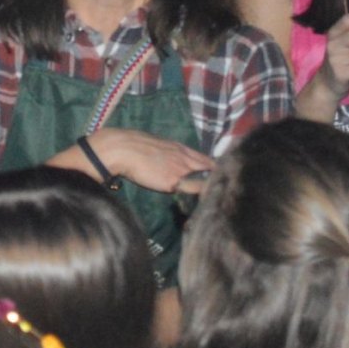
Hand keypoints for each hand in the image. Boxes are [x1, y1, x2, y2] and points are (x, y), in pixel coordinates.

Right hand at [85, 130, 213, 191]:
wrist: (122, 148)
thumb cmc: (134, 145)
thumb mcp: (158, 144)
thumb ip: (169, 154)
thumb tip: (170, 162)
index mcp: (181, 149)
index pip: (206, 160)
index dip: (215, 169)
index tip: (220, 178)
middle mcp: (185, 159)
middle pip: (211, 170)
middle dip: (219, 180)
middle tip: (226, 189)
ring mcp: (180, 171)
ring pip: (204, 182)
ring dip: (211, 189)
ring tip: (217, 199)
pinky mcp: (172, 183)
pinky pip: (191, 190)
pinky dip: (200, 195)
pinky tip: (205, 203)